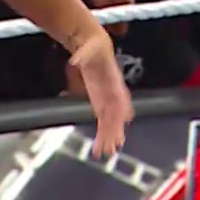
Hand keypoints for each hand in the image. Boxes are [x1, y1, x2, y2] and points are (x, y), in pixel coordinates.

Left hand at [68, 33, 133, 157]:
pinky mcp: (99, 102)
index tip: (124, 121)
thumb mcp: (88, 48)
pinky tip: (104, 144)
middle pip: (116, 114)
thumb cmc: (93, 47)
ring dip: (109, 136)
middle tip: (111, 147)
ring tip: (106, 152)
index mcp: (113, 80)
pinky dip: (103, 132)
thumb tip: (75, 60)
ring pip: (110, 121)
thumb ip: (82, 54)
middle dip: (114, 130)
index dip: (122, 109)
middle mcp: (113, 92)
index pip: (119, 97)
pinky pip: (103, 120)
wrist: (94, 47)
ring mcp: (107, 99)